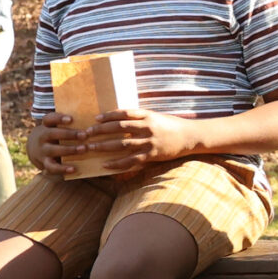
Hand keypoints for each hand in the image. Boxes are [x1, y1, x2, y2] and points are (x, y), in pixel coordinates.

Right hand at [29, 111, 80, 175]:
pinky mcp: (44, 163)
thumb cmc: (54, 134)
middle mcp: (42, 137)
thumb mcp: (56, 126)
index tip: (71, 119)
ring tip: (84, 149)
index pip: (49, 119)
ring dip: (69, 150)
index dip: (59, 118)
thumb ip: (70, 122)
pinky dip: (62, 169)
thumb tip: (96, 116)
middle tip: (85, 135)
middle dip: (69, 134)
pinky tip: (73, 169)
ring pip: (53, 150)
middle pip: (52, 133)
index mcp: (46, 126)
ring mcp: (42, 150)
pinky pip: (51, 167)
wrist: (35, 149)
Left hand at [66, 107, 200, 179]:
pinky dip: (117, 163)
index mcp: (148, 115)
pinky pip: (131, 160)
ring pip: (122, 144)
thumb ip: (140, 118)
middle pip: (119, 128)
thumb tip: (118, 120)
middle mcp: (148, 127)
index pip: (123, 113)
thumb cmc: (172, 125)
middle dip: (100, 131)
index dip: (108, 116)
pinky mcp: (152, 155)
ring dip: (104, 146)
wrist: (191, 136)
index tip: (95, 119)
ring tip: (90, 148)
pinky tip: (105, 164)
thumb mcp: (156, 117)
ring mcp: (150, 141)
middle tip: (86, 134)